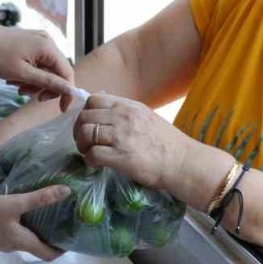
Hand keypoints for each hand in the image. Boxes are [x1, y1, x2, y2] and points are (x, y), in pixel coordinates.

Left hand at [0, 25, 76, 108]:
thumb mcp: (22, 73)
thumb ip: (48, 82)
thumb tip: (70, 90)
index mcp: (48, 47)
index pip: (68, 73)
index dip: (66, 92)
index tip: (60, 109)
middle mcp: (47, 41)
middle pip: (57, 71)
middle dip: (45, 87)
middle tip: (27, 95)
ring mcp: (38, 40)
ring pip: (46, 69)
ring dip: (35, 82)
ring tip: (17, 86)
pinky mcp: (30, 42)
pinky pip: (37, 63)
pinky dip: (29, 74)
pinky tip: (14, 78)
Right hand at [0, 185, 69, 260]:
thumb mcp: (15, 203)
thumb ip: (39, 198)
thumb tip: (66, 192)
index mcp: (23, 242)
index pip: (48, 254)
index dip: (61, 249)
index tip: (71, 238)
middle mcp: (13, 245)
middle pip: (36, 246)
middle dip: (48, 236)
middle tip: (58, 219)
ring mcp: (0, 242)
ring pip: (22, 238)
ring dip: (32, 229)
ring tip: (39, 212)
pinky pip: (10, 232)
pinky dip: (19, 225)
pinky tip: (16, 210)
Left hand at [71, 94, 187, 189]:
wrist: (183, 162)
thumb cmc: (166, 141)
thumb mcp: (146, 115)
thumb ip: (124, 110)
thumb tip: (103, 104)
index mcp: (128, 106)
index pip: (93, 100)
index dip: (86, 113)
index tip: (89, 125)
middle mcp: (122, 117)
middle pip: (84, 117)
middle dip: (79, 131)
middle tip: (85, 142)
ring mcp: (120, 137)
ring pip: (85, 134)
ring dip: (82, 145)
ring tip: (89, 153)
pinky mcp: (120, 157)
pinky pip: (92, 154)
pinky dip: (90, 160)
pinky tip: (97, 164)